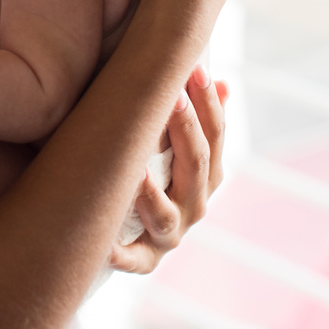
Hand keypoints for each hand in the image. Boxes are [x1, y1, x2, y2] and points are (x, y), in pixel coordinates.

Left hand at [107, 65, 226, 273]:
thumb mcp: (173, 141)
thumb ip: (193, 115)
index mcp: (206, 173)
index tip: (195, 68)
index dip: (208, 103)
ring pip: (166, 215)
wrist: (120, 229)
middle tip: (171, 95)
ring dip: (152, 194)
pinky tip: (107, 245)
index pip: (216, 135)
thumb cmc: (148, 168)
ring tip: (136, 171)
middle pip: (196, 165)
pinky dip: (121, 253)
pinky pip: (134, 261)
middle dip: (185, 128)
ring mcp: (169, 235)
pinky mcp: (143, 260)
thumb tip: (221, 81)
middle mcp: (194, 204)